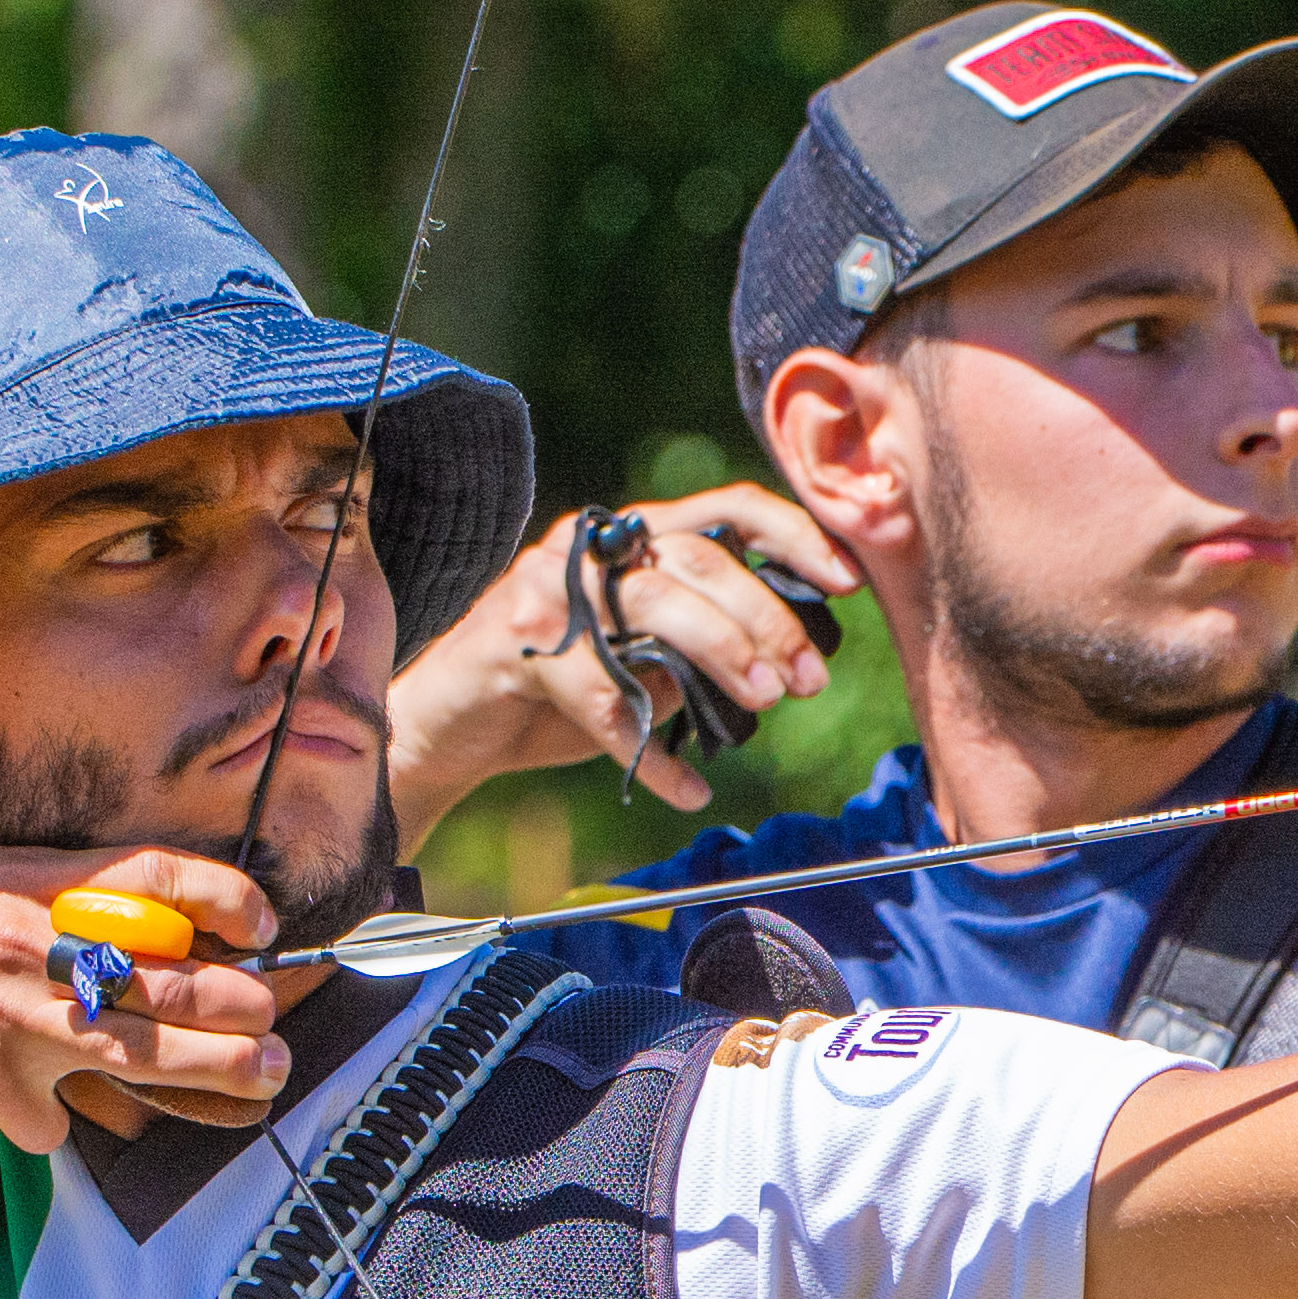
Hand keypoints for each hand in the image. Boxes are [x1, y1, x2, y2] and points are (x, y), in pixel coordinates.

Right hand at [0, 844, 298, 1151]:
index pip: (156, 877)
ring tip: (261, 1080)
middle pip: (174, 979)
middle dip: (245, 1011)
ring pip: (143, 1052)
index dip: (226, 899)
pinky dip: (48, 1118)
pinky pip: (50, 1116)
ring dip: (215, 1073)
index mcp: (34, 884)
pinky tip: (27, 1106)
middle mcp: (32, 943)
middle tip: (277, 1034)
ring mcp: (9, 1015)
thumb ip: (55, 901)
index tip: (266, 924)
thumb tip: (143, 931)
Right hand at [389, 490, 857, 836]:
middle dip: (766, 621)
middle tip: (806, 681)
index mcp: (634, 538)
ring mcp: (547, 591)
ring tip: (765, 706)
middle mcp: (591, 549)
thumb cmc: (560, 690)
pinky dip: (650, 752)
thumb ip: (703, 641)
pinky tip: (689, 789)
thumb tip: (791, 658)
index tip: (848, 582)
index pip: (727, 509)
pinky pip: (600, 696)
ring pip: (655, 610)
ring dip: (722, 659)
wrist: (450, 726)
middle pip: (699, 563)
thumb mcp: (645, 656)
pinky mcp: (514, 646)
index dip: (794, 536)